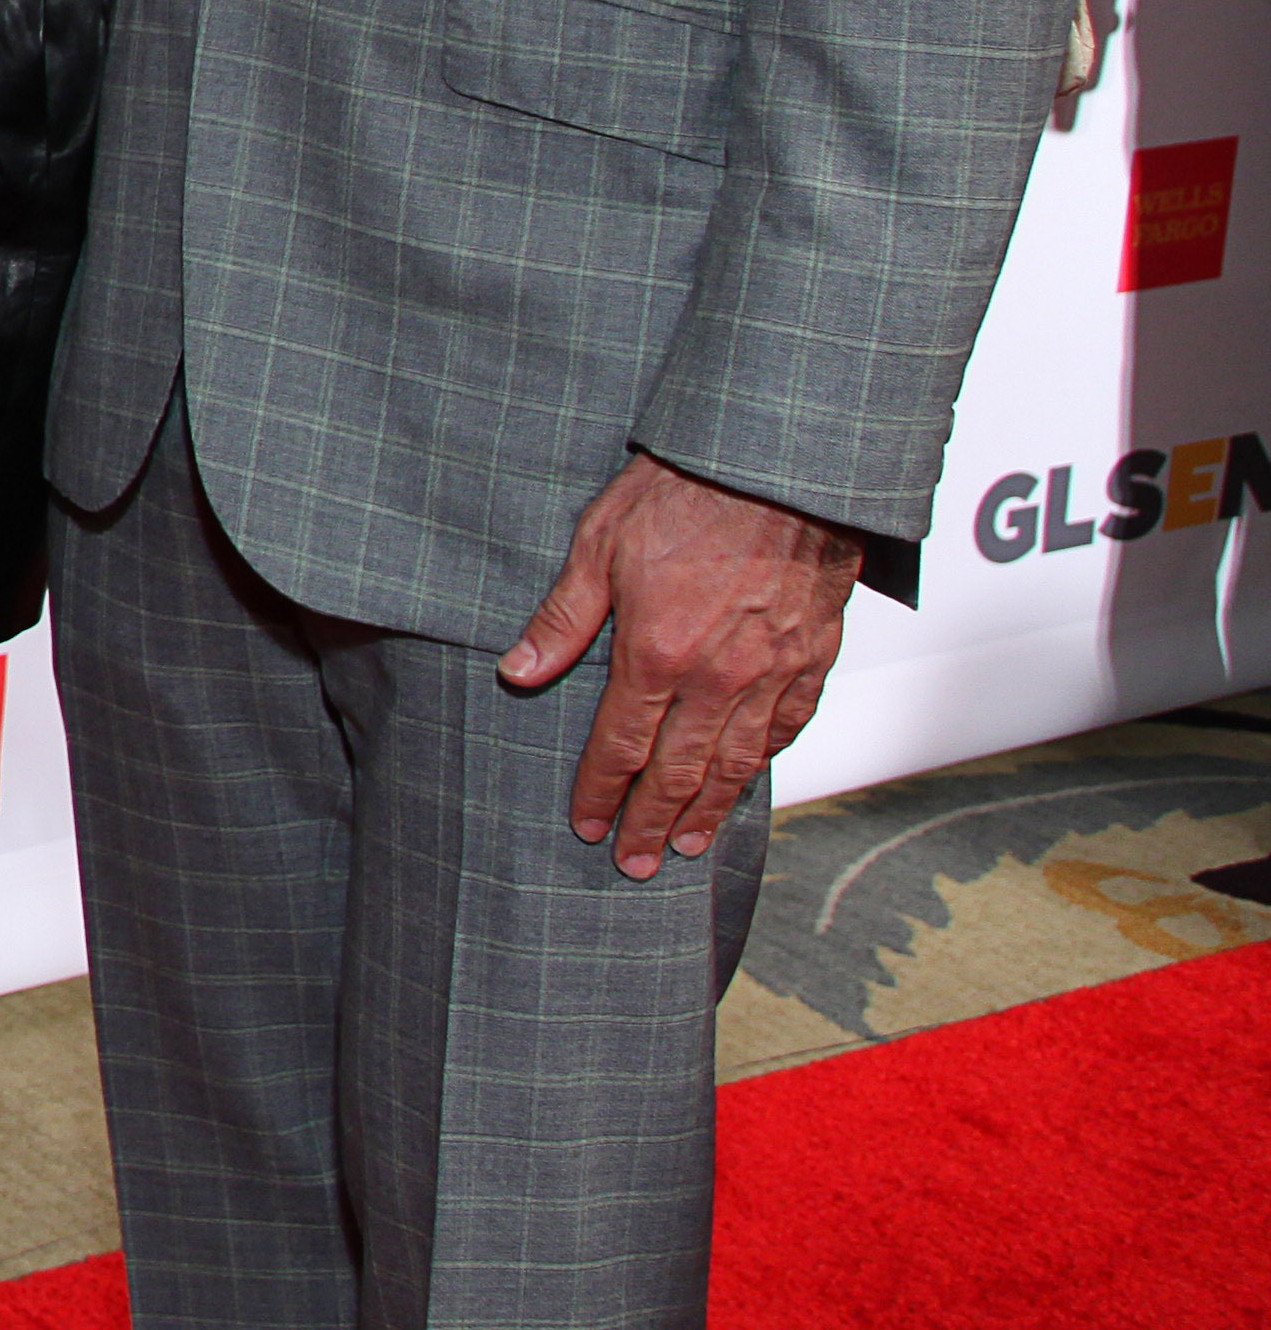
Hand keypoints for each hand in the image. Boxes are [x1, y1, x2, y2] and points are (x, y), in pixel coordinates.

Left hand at [501, 454, 866, 877]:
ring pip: (736, 761)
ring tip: (685, 844)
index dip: (600, 790)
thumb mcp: (598, 543)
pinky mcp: (813, 655)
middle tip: (633, 864)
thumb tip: (516, 673)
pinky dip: (765, 760)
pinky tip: (748, 777)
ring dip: (708, 808)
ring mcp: (771, 671)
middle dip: (651, 821)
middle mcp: (718, 677)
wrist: (781, 465)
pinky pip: (788, 724)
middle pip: (679, 770)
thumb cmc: (684, 491)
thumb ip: (562, 618)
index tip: (586, 826)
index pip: (619, 744)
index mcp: (657, 654)